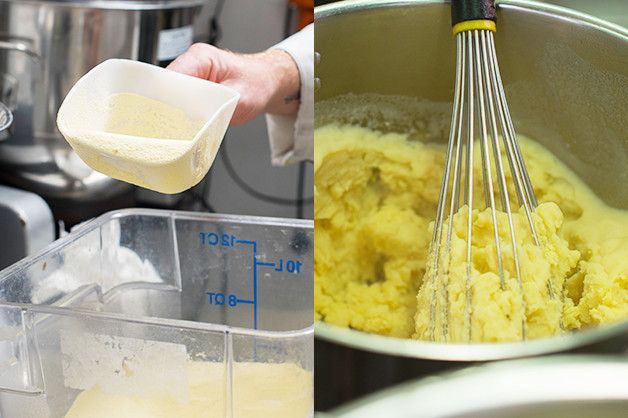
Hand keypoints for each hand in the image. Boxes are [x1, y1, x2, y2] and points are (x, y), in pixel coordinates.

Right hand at [167, 43, 299, 124]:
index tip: (172, 117)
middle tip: (179, 126)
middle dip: (170, 109)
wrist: (266, 82)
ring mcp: (190, 76)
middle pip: (167, 88)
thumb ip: (216, 106)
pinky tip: (190, 124)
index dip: (169, 99)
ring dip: (176, 113)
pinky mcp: (192, 87)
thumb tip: (193, 117)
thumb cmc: (257, 84)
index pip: (172, 77)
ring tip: (186, 126)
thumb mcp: (240, 98)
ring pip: (170, 97)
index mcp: (200, 58)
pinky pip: (179, 102)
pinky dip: (183, 114)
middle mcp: (191, 64)